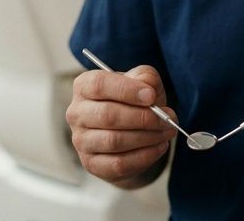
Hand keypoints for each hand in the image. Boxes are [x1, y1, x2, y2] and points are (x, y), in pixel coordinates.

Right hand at [66, 65, 175, 184]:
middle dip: (143, 117)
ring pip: (114, 141)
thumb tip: (148, 89)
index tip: (151, 96)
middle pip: (107, 115)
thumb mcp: (142, 83)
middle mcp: (77, 113)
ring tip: (166, 132)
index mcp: (83, 86)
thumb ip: (146, 78)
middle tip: (166, 118)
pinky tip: (159, 146)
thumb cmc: (133, 103)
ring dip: (147, 137)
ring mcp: (81, 140)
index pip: (99, 85)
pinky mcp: (91, 164)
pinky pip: (119, 163)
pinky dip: (145, 156)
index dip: (126, 90)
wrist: (128, 134)